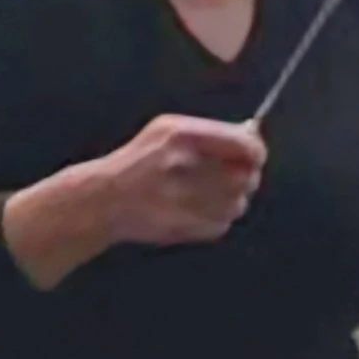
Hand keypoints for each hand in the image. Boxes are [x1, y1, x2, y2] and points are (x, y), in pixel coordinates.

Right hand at [92, 112, 265, 247]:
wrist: (103, 199)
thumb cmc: (139, 160)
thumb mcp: (167, 130)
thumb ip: (210, 133)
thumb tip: (252, 136)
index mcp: (180, 134)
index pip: (242, 145)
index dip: (255, 152)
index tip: (255, 156)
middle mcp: (182, 165)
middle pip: (244, 176)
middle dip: (246, 178)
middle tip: (239, 177)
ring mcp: (181, 198)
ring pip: (237, 203)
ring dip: (233, 200)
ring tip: (215, 194)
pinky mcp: (181, 227)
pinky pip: (221, 225)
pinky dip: (218, 219)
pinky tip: (201, 210)